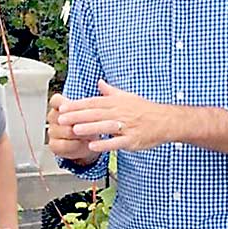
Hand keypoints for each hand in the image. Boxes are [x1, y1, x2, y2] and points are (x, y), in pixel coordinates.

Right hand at [47, 93, 99, 164]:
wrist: (88, 145)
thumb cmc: (89, 124)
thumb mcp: (91, 110)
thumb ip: (94, 98)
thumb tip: (101, 82)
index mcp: (59, 106)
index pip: (56, 101)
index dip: (64, 103)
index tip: (73, 106)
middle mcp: (53, 118)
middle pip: (62, 117)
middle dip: (79, 121)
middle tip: (92, 122)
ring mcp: (52, 131)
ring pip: (65, 131)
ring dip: (80, 134)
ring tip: (92, 134)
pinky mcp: (54, 145)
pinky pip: (64, 145)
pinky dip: (76, 145)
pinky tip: (85, 144)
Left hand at [57, 80, 175, 152]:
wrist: (165, 120)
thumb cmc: (144, 109)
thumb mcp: (128, 97)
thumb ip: (111, 91)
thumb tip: (99, 82)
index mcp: (116, 102)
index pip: (93, 102)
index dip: (77, 105)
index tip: (63, 107)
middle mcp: (120, 113)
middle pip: (96, 113)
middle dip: (77, 116)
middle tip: (62, 119)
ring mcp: (126, 126)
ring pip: (105, 127)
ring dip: (89, 128)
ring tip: (74, 130)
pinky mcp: (132, 140)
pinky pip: (116, 142)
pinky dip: (104, 144)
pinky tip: (92, 146)